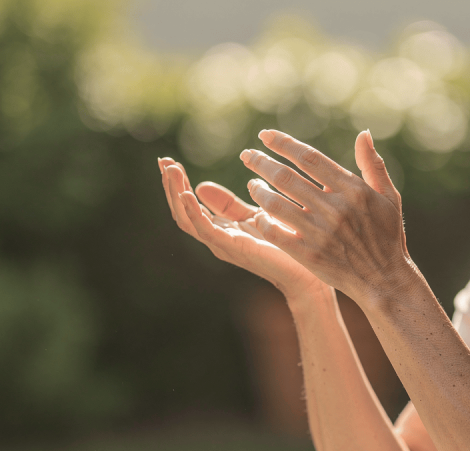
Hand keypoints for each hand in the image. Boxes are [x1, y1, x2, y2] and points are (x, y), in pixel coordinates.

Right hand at [158, 157, 324, 295]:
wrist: (306, 270)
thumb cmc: (283, 244)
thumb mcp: (252, 216)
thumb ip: (227, 205)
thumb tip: (201, 185)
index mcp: (219, 229)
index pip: (188, 206)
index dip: (176, 184)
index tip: (167, 161)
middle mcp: (216, 238)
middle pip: (182, 212)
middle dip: (171, 186)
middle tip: (163, 161)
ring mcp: (222, 244)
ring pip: (187, 219)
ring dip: (176, 193)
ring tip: (170, 170)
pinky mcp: (233, 247)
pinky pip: (205, 229)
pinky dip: (193, 211)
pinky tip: (187, 193)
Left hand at [239, 129, 414, 303]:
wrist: (384, 280)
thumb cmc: (387, 236)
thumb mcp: (389, 197)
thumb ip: (373, 165)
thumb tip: (362, 134)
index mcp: (353, 190)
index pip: (309, 158)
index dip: (283, 144)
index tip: (265, 136)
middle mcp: (334, 209)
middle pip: (286, 177)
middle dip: (261, 162)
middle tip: (247, 155)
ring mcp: (320, 233)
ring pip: (276, 203)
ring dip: (258, 190)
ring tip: (252, 183)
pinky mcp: (309, 255)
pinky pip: (275, 233)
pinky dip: (262, 221)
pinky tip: (256, 215)